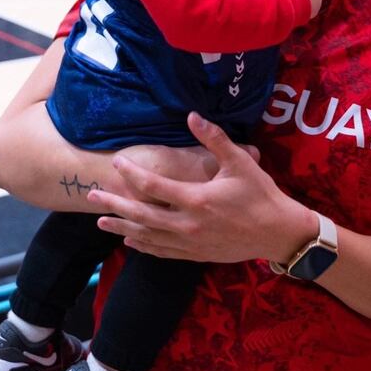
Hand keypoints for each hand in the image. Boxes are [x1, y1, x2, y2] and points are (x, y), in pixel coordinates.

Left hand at [87, 112, 316, 263]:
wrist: (278, 234)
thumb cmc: (260, 194)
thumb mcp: (240, 162)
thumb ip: (213, 139)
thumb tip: (191, 116)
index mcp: (196, 200)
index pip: (154, 186)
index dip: (132, 174)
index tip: (116, 163)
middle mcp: (188, 225)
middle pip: (142, 215)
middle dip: (115, 206)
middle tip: (91, 197)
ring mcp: (190, 243)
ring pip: (148, 238)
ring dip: (123, 228)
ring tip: (101, 222)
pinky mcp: (196, 255)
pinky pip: (163, 252)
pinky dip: (144, 246)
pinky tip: (131, 241)